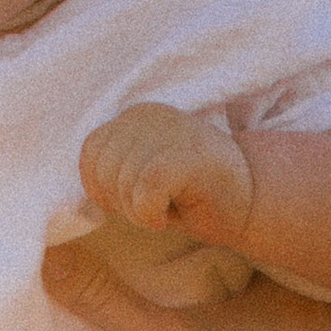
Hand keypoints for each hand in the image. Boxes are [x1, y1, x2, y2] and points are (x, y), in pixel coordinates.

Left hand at [78, 103, 256, 248]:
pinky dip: (150, 215)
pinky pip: (144, 192)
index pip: (91, 153)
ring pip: (121, 184)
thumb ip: (113, 169)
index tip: (136, 200)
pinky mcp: (186, 155)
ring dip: (138, 212)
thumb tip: (78, 190)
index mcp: (134, 116)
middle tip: (155, 207)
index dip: (104, 188)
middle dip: (122, 203)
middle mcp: (147, 114)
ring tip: (167, 208)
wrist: (252, 200)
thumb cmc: (194, 196)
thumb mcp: (142, 175)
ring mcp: (169, 130)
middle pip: (102, 170)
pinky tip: (170, 216)